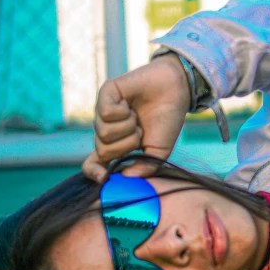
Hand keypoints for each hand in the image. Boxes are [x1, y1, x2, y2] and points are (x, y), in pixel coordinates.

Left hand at [82, 54, 190, 181]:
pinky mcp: (106, 94)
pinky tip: (130, 105)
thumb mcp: (158, 152)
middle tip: (140, 131)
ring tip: (137, 117)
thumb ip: (144, 167)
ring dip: (128, 127)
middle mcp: (106, 130)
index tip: (104, 178)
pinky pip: (105, 113)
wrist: (176, 91)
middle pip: (103, 151)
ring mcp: (103, 112)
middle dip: (127, 145)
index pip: (93, 164)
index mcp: (116, 146)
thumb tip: (125, 176)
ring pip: (104, 132)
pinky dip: (123, 112)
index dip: (94, 173)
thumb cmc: (167, 121)